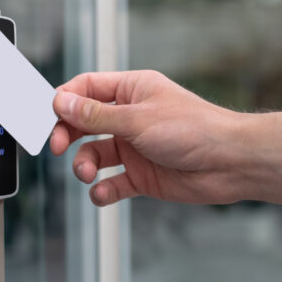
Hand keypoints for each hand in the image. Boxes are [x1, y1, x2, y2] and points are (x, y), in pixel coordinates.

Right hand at [50, 70, 281, 208]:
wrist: (231, 163)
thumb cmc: (195, 130)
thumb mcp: (137, 119)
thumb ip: (96, 115)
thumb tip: (61, 103)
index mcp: (132, 91)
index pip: (86, 89)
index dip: (65, 101)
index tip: (51, 117)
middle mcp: (131, 118)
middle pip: (84, 122)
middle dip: (69, 135)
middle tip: (59, 147)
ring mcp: (136, 148)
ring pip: (95, 154)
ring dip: (84, 165)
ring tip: (86, 173)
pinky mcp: (142, 176)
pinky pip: (112, 183)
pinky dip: (102, 190)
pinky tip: (102, 192)